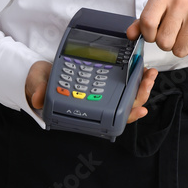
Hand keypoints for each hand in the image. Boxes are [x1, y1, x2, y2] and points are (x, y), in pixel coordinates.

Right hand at [25, 60, 157, 122]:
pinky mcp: (103, 80)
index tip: (139, 109)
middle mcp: (95, 105)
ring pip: (127, 95)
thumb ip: (38, 91)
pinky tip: (142, 68)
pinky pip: (122, 82)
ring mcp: (101, 93)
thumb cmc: (41, 83)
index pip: (109, 119)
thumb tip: (37, 99)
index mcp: (84, 111)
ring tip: (150, 73)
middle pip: (124, 106)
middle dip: (139, 95)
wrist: (40, 74)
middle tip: (148, 81)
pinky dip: (134, 76)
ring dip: (141, 85)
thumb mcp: (37, 84)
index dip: (126, 116)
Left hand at [126, 0, 187, 60]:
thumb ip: (142, 22)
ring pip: (179, 51)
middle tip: (174, 33)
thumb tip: (131, 35)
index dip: (148, 34)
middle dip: (166, 44)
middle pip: (163, 41)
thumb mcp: (160, 8)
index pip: (147, 22)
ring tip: (186, 34)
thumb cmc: (182, 8)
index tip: (154, 33)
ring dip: (180, 48)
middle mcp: (182, 1)